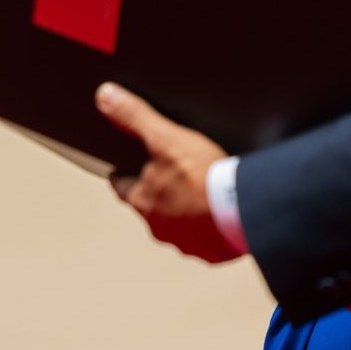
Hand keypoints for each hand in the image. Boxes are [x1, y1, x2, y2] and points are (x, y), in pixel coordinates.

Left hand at [95, 83, 238, 263]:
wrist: (245, 208)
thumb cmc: (204, 177)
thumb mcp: (166, 138)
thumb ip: (135, 117)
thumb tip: (105, 97)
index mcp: (142, 200)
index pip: (122, 185)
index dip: (124, 173)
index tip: (125, 167)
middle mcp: (158, 226)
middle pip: (150, 206)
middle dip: (157, 193)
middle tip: (170, 177)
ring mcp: (185, 242)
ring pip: (176, 225)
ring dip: (183, 213)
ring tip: (198, 196)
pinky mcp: (210, 252)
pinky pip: (204, 240)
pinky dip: (208, 229)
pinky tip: (219, 216)